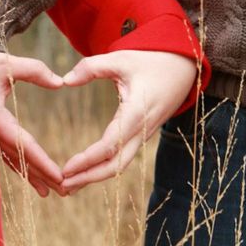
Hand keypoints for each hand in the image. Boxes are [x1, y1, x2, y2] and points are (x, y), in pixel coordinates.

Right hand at [0, 52, 64, 196]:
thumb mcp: (6, 63)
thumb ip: (35, 71)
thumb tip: (61, 82)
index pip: (24, 146)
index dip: (43, 163)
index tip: (59, 177)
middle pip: (20, 159)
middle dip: (42, 176)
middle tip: (64, 191)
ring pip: (12, 159)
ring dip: (30, 176)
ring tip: (48, 193)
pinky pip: (3, 153)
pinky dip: (18, 166)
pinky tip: (27, 177)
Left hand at [61, 50, 197, 192]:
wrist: (183, 67)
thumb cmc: (152, 60)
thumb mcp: (121, 58)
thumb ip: (91, 67)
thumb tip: (65, 80)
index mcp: (136, 113)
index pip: (109, 146)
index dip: (86, 160)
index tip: (65, 169)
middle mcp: (141, 130)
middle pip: (115, 165)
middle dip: (89, 178)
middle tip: (62, 187)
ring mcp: (143, 135)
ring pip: (120, 165)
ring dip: (94, 177)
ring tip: (69, 186)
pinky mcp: (142, 135)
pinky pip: (123, 157)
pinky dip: (103, 168)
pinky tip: (85, 173)